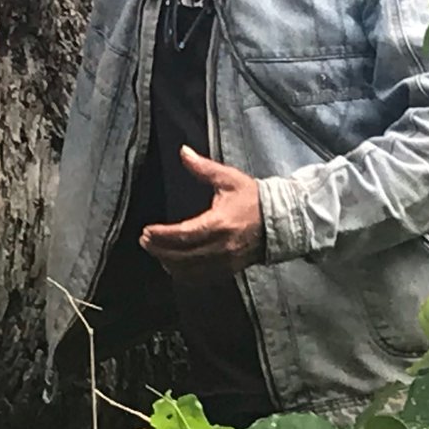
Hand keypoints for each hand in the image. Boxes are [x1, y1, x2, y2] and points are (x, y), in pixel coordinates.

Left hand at [140, 146, 264, 283]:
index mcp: (220, 223)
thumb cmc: (254, 199)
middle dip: (159, 249)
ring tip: (155, 251)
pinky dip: (184, 274)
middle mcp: (222, 246)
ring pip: (191, 270)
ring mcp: (227, 261)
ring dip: (169, 263)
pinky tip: (173, 265)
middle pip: (183, 256)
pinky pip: (202, 277)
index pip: (184, 234)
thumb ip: (203, 167)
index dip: (162, 235)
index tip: (146, 231)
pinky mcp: (231, 269)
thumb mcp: (228, 179)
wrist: (283, 220)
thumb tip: (183, 152)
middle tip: (144, 241)